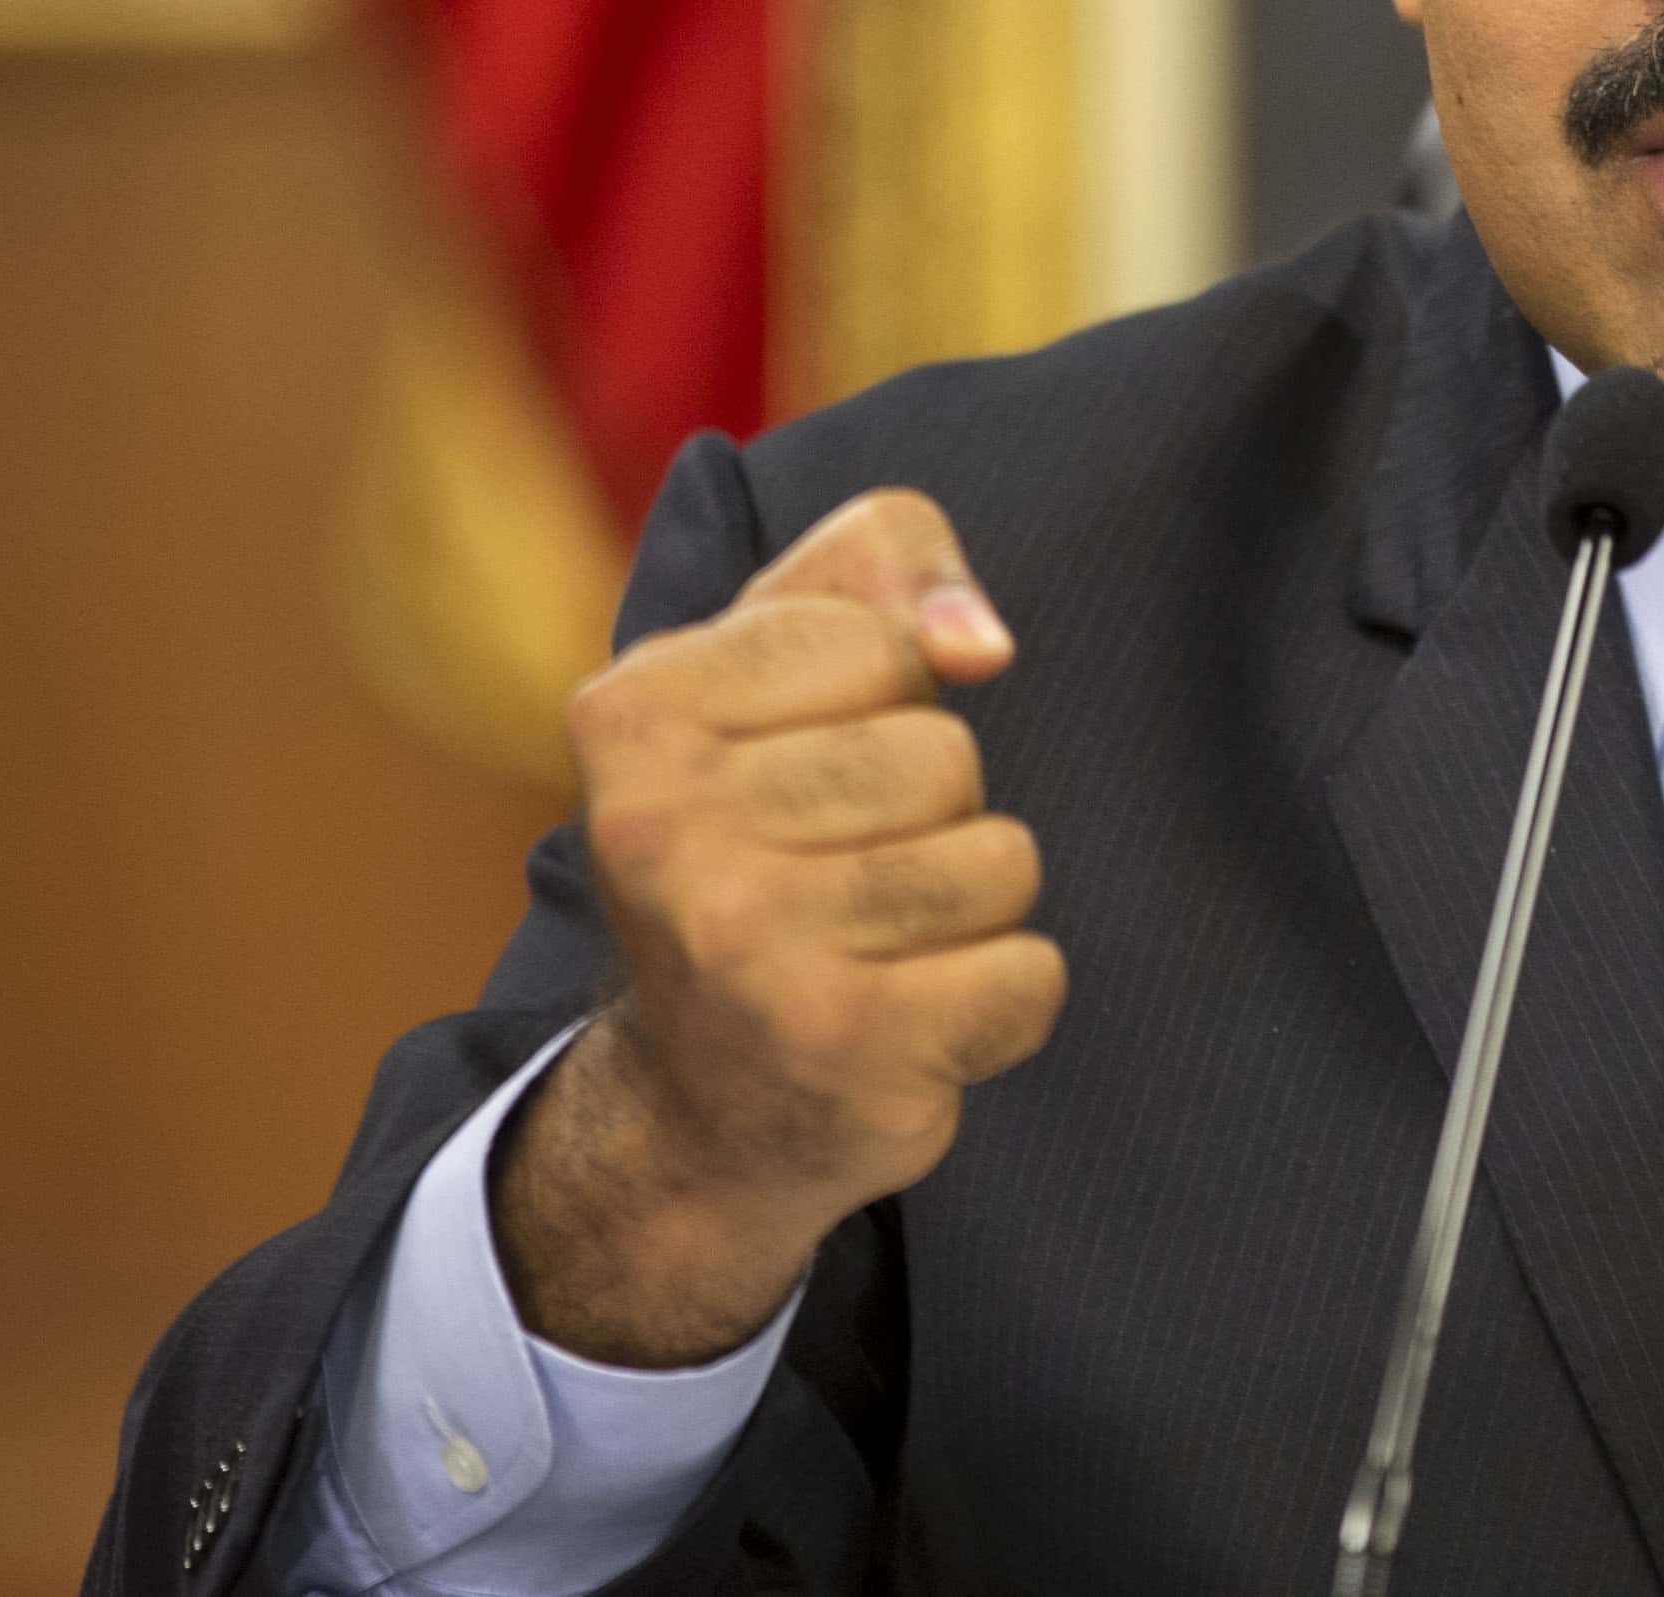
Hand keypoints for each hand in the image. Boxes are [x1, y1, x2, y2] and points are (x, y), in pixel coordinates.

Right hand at [493, 490, 1064, 1366]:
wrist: (699, 1102)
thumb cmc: (761, 838)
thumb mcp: (784, 656)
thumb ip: (884, 560)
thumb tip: (982, 641)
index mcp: (632, 712)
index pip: (883, 642)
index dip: (885, 701)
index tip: (802, 771)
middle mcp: (663, 833)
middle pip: (947, 755)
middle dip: (933, 812)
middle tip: (838, 877)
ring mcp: (747, 949)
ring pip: (1001, 861)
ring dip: (972, 907)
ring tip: (876, 945)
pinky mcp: (842, 1049)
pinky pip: (1031, 976)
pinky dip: (1004, 1000)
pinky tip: (911, 1019)